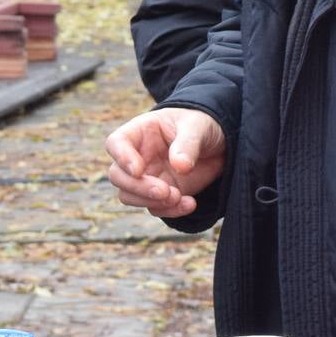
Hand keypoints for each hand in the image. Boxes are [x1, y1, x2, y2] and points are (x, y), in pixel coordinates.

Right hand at [105, 107, 226, 217]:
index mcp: (141, 132)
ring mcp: (148, 177)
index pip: (116, 143)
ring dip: (151, 202)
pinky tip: (190, 204)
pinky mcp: (161, 195)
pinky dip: (170, 211)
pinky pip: (155, 208)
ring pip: (130, 196)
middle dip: (138, 187)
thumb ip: (188, 143)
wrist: (219, 144)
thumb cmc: (202, 125)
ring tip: (179, 197)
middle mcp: (138, 156)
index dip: (121, 157)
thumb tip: (180, 167)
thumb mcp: (199, 126)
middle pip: (118, 175)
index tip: (138, 170)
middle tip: (164, 191)